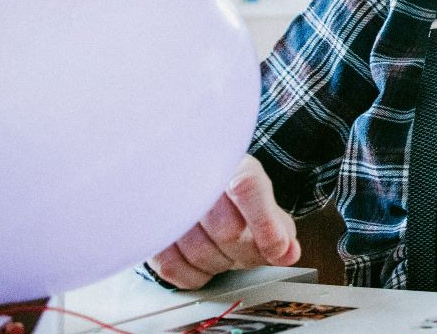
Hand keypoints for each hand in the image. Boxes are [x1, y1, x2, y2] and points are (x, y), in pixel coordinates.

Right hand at [146, 154, 300, 288]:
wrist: (191, 184)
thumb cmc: (233, 197)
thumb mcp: (264, 204)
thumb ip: (279, 227)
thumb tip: (287, 252)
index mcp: (231, 163)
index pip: (248, 187)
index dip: (264, 224)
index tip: (279, 250)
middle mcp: (194, 176)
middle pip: (227, 230)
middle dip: (245, 250)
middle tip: (247, 248)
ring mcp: (166, 203)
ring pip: (200, 252)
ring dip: (220, 263)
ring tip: (224, 249)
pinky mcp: (148, 231)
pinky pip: (174, 268)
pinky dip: (195, 274)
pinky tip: (204, 259)